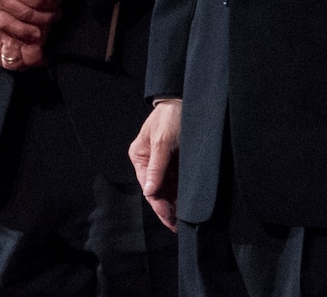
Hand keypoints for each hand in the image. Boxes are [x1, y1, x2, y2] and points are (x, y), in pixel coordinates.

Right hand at [129, 100, 180, 231]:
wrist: (185, 100)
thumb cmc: (170, 116)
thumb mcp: (163, 140)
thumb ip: (157, 167)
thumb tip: (149, 192)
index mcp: (140, 156)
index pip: (148, 188)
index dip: (159, 205)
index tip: (170, 218)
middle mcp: (149, 162)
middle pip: (157, 192)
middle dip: (167, 209)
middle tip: (178, 225)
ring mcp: (162, 163)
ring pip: (167, 190)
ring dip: (175, 204)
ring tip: (184, 220)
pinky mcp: (175, 161)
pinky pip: (176, 182)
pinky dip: (181, 194)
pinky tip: (187, 204)